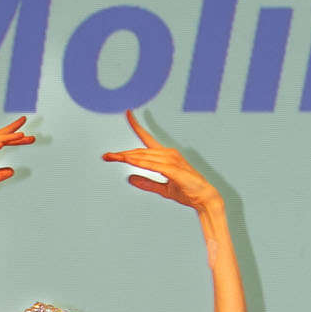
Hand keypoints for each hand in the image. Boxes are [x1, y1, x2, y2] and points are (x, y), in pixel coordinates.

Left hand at [102, 110, 220, 211]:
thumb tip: (130, 178)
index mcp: (165, 156)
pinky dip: (140, 162)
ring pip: (144, 157)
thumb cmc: (187, 191)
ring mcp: (172, 160)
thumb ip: (147, 183)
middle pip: (140, 151)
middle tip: (106, 156)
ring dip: (127, 157)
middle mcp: (168, 154)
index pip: (147, 138)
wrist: (204, 198)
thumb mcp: (163, 189)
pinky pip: (153, 165)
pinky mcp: (174, 170)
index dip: (137, 126)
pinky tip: (128, 160)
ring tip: (112, 158)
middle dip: (122, 154)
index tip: (128, 113)